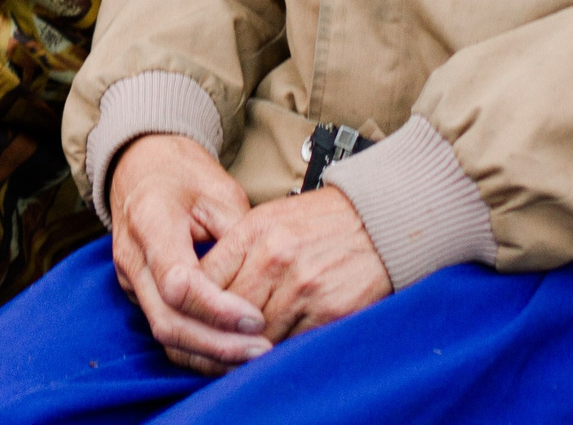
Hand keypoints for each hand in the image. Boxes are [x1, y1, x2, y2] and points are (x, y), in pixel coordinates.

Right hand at [107, 133, 270, 373]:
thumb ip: (238, 239)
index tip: (256, 318)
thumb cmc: (183, 174)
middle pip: (168, 322)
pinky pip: (166, 328)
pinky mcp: (138, 293)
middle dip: (217, 346)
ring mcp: (130, 279)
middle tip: (263, 351)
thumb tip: (267, 288)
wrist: (142, 165)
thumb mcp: (220, 192)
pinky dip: (199, 346)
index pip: (178, 283)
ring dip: (209, 355)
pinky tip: (232, 350)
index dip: (218, 310)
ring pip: (164, 334)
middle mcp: (132, 257)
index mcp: (150, 222)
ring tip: (253, 357)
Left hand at [202, 187, 391, 344]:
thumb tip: (202, 288)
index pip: (205, 280)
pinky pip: (292, 344)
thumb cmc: (319, 222)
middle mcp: (274, 259)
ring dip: (247, 349)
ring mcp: (302, 287)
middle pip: (226, 313)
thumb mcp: (268, 220)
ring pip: (256, 336)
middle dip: (217, 334)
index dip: (195, 306)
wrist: (378, 220)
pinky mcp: (329, 311)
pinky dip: (281, 351)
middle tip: (213, 345)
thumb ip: (235, 251)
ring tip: (244, 351)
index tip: (194, 319)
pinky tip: (277, 347)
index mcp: (253, 232)